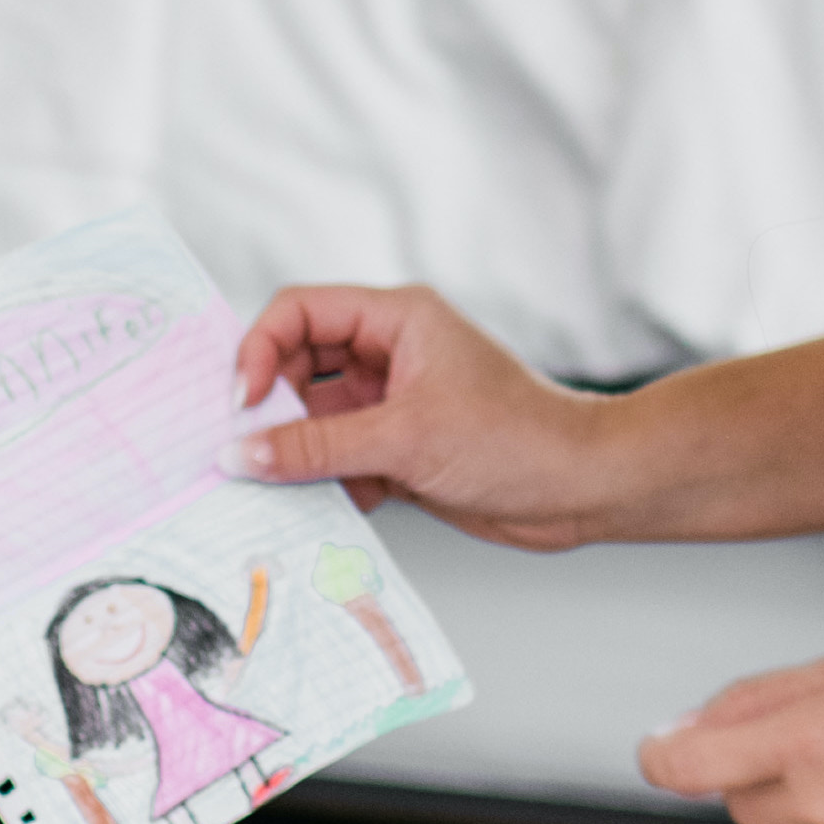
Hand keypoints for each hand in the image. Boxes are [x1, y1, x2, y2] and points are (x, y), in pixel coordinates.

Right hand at [231, 284, 636, 549]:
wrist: (585, 489)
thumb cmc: (516, 439)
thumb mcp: (405, 440)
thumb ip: (317, 447)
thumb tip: (239, 454)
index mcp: (396, 319)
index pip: (298, 312)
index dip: (258, 350)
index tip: (243, 404)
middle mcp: (390, 354)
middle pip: (296, 367)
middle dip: (269, 409)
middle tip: (241, 454)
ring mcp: (393, 404)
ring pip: (314, 420)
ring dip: (293, 454)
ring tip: (270, 490)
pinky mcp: (400, 452)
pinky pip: (338, 460)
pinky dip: (322, 484)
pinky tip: (316, 512)